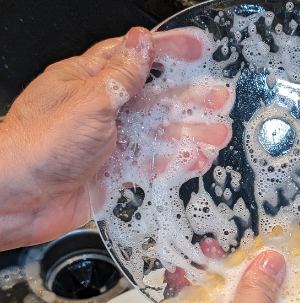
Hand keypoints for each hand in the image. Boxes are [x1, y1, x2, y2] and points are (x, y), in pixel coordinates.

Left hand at [0, 26, 233, 250]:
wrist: (19, 200)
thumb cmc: (38, 146)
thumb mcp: (87, 102)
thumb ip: (120, 76)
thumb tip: (141, 45)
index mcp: (88, 81)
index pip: (134, 57)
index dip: (166, 50)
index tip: (195, 48)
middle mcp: (102, 111)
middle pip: (154, 99)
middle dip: (188, 98)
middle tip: (218, 97)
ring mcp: (110, 143)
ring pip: (158, 134)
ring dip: (189, 133)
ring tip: (217, 132)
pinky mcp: (115, 172)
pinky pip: (152, 165)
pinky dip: (175, 163)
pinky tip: (194, 160)